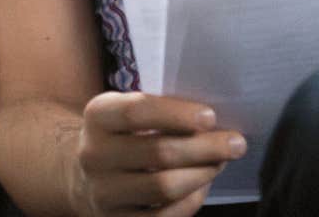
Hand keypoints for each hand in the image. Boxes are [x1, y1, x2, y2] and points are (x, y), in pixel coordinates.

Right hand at [68, 91, 245, 216]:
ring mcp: (103, 193)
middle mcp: (94, 155)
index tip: (211, 117)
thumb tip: (212, 123)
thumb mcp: (125, 112)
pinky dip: (190, 201)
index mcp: (98, 116)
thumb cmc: (120, 136)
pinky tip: (202, 186)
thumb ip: (159, 111)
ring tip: (220, 163)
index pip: (137, 111)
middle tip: (236, 143)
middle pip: (158, 152)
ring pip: (164, 187)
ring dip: (202, 174)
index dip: (177, 114)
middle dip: (205, 148)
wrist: (82, 176)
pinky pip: (163, 216)